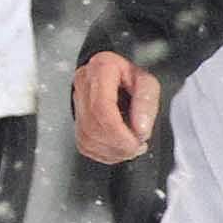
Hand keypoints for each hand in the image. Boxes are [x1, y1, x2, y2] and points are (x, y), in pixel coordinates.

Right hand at [72, 48, 163, 164]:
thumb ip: (147, 101)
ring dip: (110, 151)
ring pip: (86, 138)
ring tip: (130, 147)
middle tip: (137, 146)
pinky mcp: (75, 117)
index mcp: (101, 70)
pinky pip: (83, 143)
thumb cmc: (130, 76)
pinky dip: (103, 152)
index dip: (118, 131)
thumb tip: (140, 129)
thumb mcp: (148, 81)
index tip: (136, 140)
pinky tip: (117, 148)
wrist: (117, 75)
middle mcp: (84, 84)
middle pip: (92, 125)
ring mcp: (76, 101)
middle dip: (117, 144)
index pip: (101, 108)